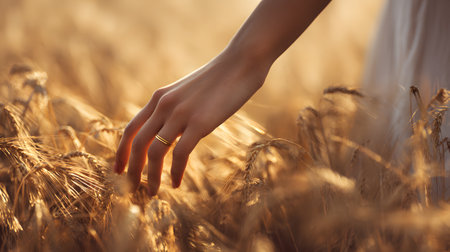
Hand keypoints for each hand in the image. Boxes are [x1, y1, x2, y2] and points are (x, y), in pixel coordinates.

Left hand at [114, 50, 269, 194]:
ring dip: (151, 177)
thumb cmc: (218, 79)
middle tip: (131, 188)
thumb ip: (174, 108)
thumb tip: (170, 129)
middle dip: (131, 170)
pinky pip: (179, 154)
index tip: (118, 170)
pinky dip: (174, 173)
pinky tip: (176, 183)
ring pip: (154, 152)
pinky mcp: (199, 122)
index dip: (121, 152)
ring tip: (152, 192)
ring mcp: (180, 114)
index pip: (131, 129)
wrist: (240, 63)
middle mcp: (164, 105)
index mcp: (159, 98)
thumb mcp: (187, 92)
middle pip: (137, 144)